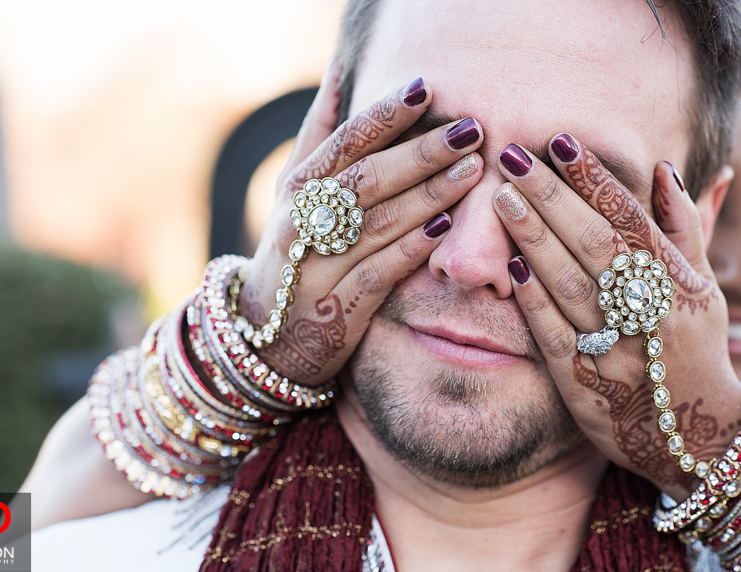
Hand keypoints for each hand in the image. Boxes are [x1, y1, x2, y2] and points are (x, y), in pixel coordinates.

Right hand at [240, 65, 484, 385]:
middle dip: (421, 152)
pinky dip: (410, 249)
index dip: (385, 114)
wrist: (267, 332)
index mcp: (297, 187)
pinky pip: (378, 273)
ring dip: (428, 194)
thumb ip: (318, 134)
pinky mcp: (337, 308)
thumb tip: (341, 71)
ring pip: (377, 224)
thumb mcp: (293, 191)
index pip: (344, 142)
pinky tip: (446, 228)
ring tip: (473, 169)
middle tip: (470, 129)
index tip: (427, 88)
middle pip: (367, 179)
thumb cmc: (293, 247)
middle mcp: (303, 222)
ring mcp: (318, 266)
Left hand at [492, 133, 740, 499]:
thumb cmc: (693, 347)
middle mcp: (649, 313)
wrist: (691, 435)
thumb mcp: (702, 288)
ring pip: (571, 284)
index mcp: (678, 283)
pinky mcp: (583, 383)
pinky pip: (554, 334)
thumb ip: (683, 228)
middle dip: (552, 196)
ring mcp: (615, 349)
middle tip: (512, 156)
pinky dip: (533, 299)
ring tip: (501, 197)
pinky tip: (509, 265)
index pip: (631, 220)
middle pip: (594, 244)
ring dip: (535, 238)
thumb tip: (663, 169)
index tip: (560, 142)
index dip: (595, 180)